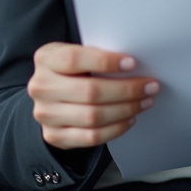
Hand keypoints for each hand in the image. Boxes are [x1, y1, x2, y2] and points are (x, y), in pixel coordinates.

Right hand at [27, 42, 159, 149]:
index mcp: (46, 59)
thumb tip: (134, 64)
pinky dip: (115, 129)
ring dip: (125, 110)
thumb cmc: (71, 70)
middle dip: (126, 90)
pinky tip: (129, 119)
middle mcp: (41, 87)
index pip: (75, 59)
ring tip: (144, 102)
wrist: (49, 96)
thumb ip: (96, 55)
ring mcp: (45, 114)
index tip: (132, 63)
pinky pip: (91, 137)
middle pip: (89, 91)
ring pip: (93, 116)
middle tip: (150, 86)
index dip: (105, 61)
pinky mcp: (53, 136)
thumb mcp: (76, 53)